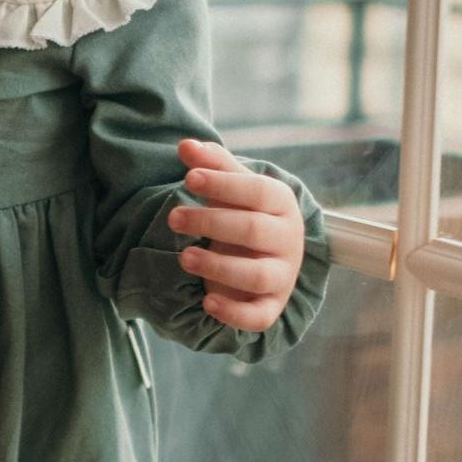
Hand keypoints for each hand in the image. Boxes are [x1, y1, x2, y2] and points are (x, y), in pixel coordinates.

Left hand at [166, 138, 305, 332]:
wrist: (267, 253)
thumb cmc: (244, 212)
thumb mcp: (232, 187)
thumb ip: (212, 165)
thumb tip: (185, 145)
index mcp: (281, 204)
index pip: (256, 191)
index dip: (223, 184)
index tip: (190, 178)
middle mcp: (288, 239)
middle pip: (252, 231)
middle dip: (210, 223)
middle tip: (173, 217)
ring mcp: (283, 274)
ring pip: (255, 275)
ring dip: (218, 267)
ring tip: (183, 257)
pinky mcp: (272, 305)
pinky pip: (259, 316)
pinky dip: (233, 313)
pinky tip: (206, 302)